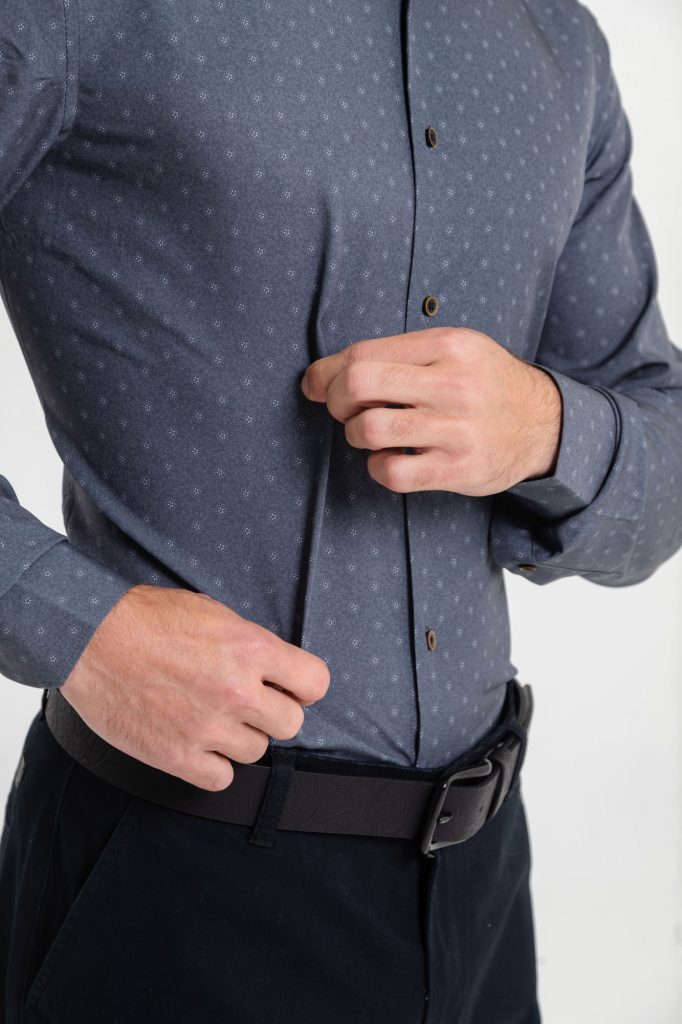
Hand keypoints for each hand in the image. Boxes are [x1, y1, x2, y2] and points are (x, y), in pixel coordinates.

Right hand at [60, 585, 329, 790]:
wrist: (88, 637)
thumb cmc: (145, 617)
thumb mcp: (212, 612)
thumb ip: (248, 643)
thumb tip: (271, 667)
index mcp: (250, 648)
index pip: (315, 682)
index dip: (304, 686)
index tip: (289, 687)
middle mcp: (236, 691)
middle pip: (291, 724)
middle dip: (272, 713)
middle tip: (246, 703)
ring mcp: (207, 727)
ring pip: (256, 751)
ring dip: (239, 737)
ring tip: (211, 716)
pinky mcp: (177, 756)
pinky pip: (221, 779)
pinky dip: (212, 765)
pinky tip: (197, 742)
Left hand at [300, 326, 561, 494]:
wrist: (543, 424)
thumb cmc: (484, 384)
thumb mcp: (454, 349)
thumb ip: (398, 355)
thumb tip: (323, 374)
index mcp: (446, 345)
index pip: (363, 353)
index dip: (326, 372)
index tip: (315, 385)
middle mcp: (452, 384)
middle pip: (358, 386)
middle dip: (335, 401)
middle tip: (343, 410)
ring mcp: (456, 429)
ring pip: (369, 430)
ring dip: (355, 435)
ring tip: (369, 434)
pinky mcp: (458, 469)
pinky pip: (392, 472)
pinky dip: (378, 468)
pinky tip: (389, 460)